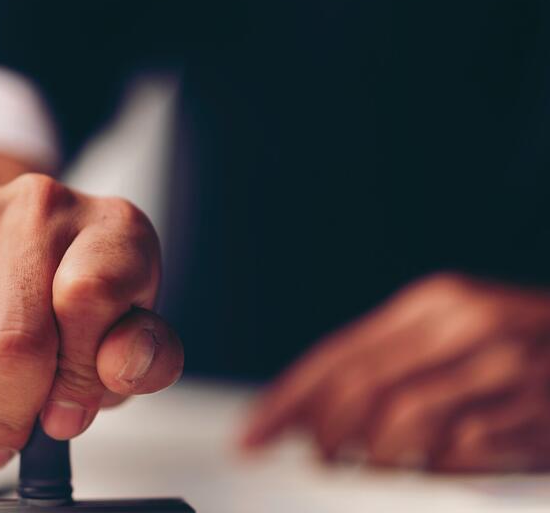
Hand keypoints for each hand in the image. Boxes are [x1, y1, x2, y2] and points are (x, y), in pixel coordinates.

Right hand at [0, 164, 182, 469]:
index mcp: (111, 228)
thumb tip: (120, 369)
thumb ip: (143, 357)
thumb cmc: (79, 294)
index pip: (87, 300)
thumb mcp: (130, 328)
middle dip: (9, 416)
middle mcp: (37, 208)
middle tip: (11, 435)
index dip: (76, 377)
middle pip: (9, 343)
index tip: (66, 414)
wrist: (12, 238)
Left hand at [242, 272, 549, 471]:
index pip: (339, 354)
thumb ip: (388, 364)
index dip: (287, 400)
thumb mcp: (455, 335)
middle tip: (313, 459)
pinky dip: (430, 469)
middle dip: (322, 435)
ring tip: (365, 467)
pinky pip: (458, 454)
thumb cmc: (523, 348)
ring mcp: (505, 371)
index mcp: (435, 303)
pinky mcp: (535, 416)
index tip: (251, 436)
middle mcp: (467, 327)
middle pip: (359, 389)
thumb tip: (308, 410)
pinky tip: (427, 469)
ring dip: (371, 457)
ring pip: (401, 425)